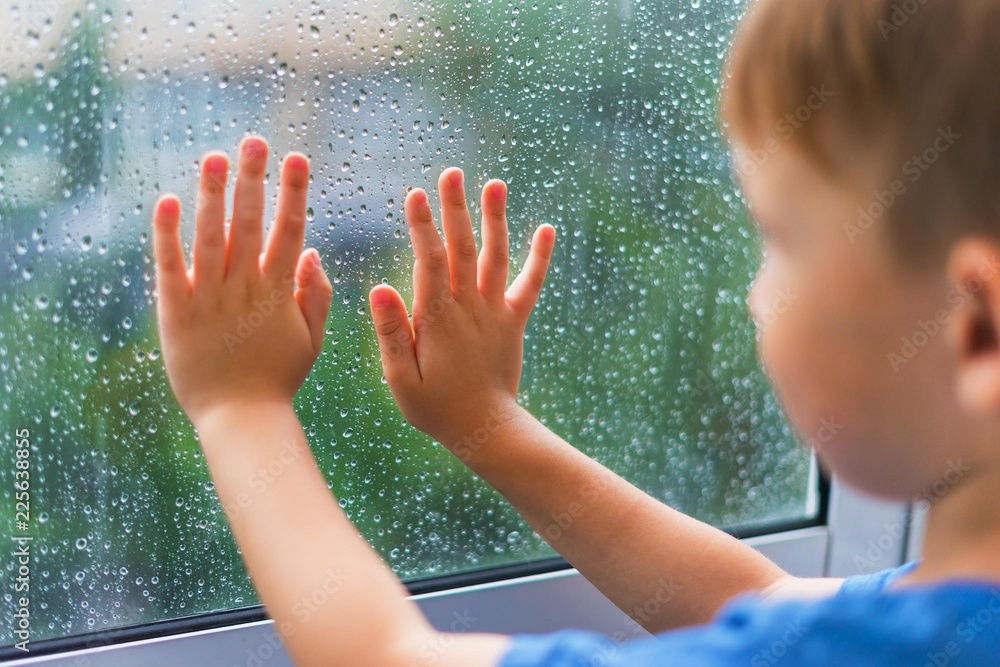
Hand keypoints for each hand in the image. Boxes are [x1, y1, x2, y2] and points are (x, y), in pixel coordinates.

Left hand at [152, 136, 332, 427]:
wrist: (240, 417)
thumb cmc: (278, 379)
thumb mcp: (312, 339)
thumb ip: (317, 295)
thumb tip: (312, 251)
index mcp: (279, 292)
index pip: (289, 231)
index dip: (294, 193)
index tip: (297, 159)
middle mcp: (244, 288)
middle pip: (250, 223)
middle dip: (253, 179)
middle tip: (254, 141)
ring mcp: (209, 298)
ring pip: (211, 235)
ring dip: (213, 193)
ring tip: (215, 156)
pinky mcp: (176, 311)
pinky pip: (170, 266)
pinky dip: (167, 233)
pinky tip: (167, 199)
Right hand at [369, 168, 555, 450]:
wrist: (486, 429)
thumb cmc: (435, 408)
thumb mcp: (401, 379)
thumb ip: (390, 333)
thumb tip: (379, 287)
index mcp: (438, 319)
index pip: (429, 262)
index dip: (423, 227)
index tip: (416, 194)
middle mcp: (470, 308)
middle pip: (462, 249)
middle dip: (456, 209)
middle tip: (452, 172)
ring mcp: (496, 312)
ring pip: (495, 257)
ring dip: (495, 220)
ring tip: (494, 184)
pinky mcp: (514, 321)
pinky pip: (530, 285)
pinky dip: (540, 258)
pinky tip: (547, 229)